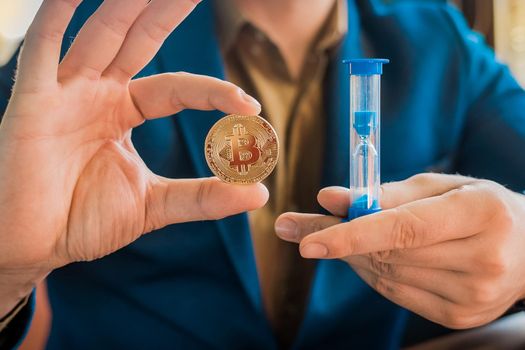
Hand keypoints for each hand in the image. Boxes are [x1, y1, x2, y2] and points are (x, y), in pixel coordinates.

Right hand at [0, 0, 267, 315]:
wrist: (34, 247)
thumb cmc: (83, 221)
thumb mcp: (154, 206)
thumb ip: (202, 197)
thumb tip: (258, 192)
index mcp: (123, 112)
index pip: (177, 87)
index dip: (214, 92)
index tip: (251, 108)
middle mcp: (96, 94)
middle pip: (138, 41)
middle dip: (166, 13)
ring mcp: (64, 93)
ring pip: (100, 35)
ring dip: (127, 6)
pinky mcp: (32, 102)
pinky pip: (42, 51)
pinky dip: (56, 18)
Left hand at [275, 173, 524, 328]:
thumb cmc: (479, 206)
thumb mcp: (439, 186)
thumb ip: (383, 193)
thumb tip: (328, 198)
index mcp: (480, 215)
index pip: (404, 229)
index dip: (351, 234)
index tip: (306, 241)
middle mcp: (481, 261)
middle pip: (387, 254)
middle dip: (333, 240)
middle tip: (293, 226)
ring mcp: (471, 297)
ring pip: (384, 275)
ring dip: (351, 254)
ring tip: (336, 235)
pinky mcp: (457, 317)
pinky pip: (394, 292)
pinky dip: (372, 271)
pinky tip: (368, 254)